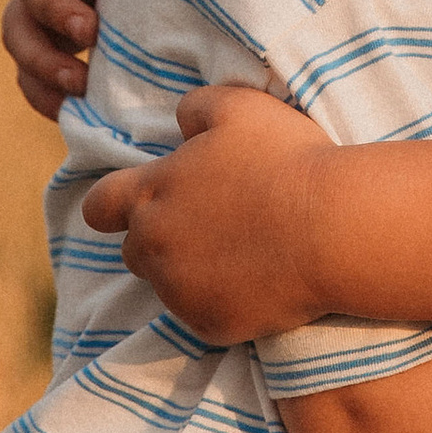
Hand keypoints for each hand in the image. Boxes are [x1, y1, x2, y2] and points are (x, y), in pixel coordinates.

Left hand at [79, 83, 332, 335]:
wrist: (331, 227)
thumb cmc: (285, 159)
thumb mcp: (239, 107)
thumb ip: (196, 108)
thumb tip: (180, 122)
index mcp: (151, 193)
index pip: (100, 205)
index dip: (110, 205)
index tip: (125, 207)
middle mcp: (153, 246)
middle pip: (134, 249)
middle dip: (159, 239)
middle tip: (208, 227)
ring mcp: (178, 291)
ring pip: (169, 285)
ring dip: (190, 271)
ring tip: (241, 253)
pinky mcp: (209, 325)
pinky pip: (205, 316)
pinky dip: (224, 302)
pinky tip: (260, 282)